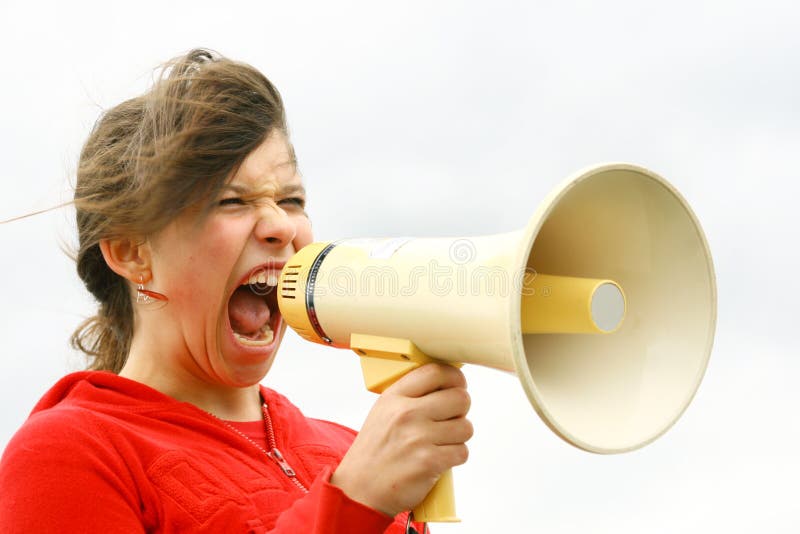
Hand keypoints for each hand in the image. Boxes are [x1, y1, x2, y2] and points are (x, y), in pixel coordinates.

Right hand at [331, 363, 472, 516]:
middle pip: (460, 398)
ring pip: (465, 427)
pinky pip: (462, 452)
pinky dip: (455, 457)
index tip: (458, 386)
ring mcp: (418, 437)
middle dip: (460, 411)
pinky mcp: (429, 461)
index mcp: (395, 397)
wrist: (360, 490)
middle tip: (449, 420)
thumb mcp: (384, 412)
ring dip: (458, 437)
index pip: (437, 372)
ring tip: (440, 443)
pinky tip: (438, 459)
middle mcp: (406, 413)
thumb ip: (412, 395)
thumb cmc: (376, 451)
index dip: (455, 378)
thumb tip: (449, 384)